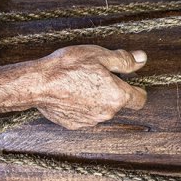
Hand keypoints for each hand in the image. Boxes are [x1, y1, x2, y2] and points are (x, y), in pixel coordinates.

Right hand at [32, 45, 147, 128]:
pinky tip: (71, 91)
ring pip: (101, 109)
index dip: (137, 88)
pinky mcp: (74, 124)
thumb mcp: (100, 55)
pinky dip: (82, 105)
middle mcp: (106, 113)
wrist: (39, 84)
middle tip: (98, 73)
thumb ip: (124, 60)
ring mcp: (90, 121)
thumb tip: (142, 59)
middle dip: (114, 90)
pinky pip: (85, 114)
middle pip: (119, 103)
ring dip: (97, 98)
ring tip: (82, 80)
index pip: (140, 99)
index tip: (128, 79)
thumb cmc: (69, 67)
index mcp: (117, 96)